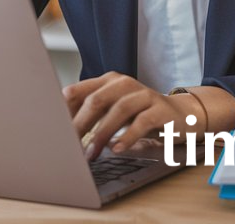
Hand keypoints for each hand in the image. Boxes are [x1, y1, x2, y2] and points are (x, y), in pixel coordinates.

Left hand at [63, 72, 201, 159]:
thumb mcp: (113, 110)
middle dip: (80, 124)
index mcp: (108, 81)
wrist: (180, 115)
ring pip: (118, 111)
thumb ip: (91, 114)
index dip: (64, 111)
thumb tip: (61, 129)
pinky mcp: (160, 110)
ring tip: (91, 153)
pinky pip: (141, 123)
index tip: (54, 130)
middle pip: (96, 100)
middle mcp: (124, 83)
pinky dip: (127, 137)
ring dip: (101, 134)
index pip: (79, 91)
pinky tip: (117, 149)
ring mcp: (144, 95)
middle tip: (69, 144)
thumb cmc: (140, 114)